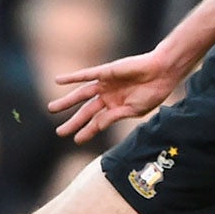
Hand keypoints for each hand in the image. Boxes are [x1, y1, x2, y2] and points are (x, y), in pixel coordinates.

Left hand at [47, 49, 182, 142]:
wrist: (162, 73)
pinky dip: (72, 78)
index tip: (76, 140)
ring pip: (81, 94)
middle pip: (86, 110)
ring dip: (66, 102)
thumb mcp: (133, 110)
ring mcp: (105, 84)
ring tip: (52, 109)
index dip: (87, 131)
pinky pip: (85, 75)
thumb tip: (97, 126)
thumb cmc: (153, 92)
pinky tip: (58, 81)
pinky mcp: (105, 72)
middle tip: (59, 132)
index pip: (97, 122)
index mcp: (117, 108)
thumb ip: (114, 117)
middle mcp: (108, 96)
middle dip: (73, 121)